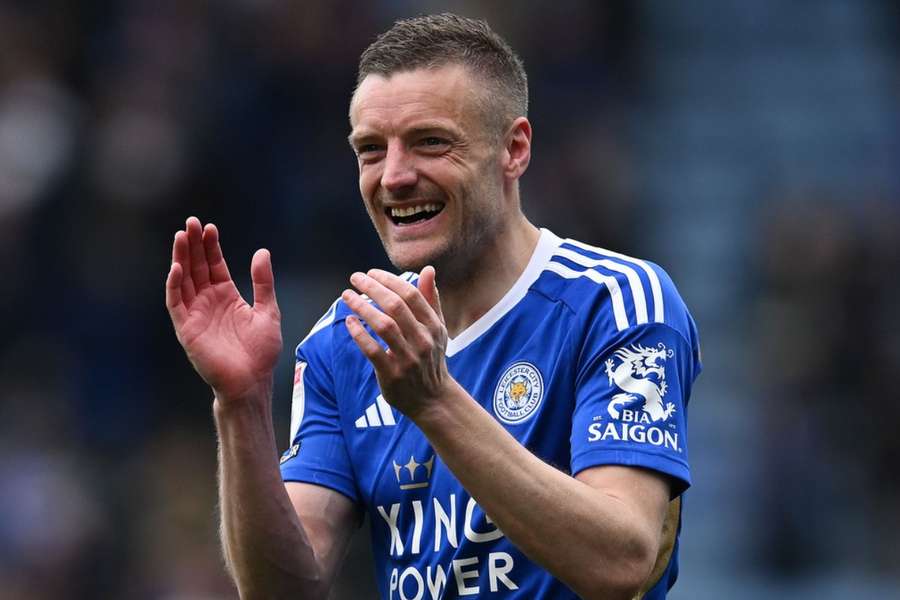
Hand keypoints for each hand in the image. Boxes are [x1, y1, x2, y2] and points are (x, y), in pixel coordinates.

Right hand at [165, 217, 282, 403]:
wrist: (252, 381)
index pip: (214, 265)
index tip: (209, 227)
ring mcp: (196, 314)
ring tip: (181, 236)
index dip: (211, 246)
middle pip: (196, 267)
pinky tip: (176, 267)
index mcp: (227, 296)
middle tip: (190, 222)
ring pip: (183, 280)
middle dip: (193, 245)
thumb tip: (262, 251)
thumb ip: (263, 282)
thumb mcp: (268, 311)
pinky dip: (174, 285)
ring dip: (181, 258)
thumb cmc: (261, 352)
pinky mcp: (187, 329)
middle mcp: (208, 302)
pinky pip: (176, 303)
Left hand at [341, 267, 452, 418]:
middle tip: (355, 278)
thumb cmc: (431, 357)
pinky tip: (349, 321)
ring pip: (383, 326)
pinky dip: (359, 334)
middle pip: (396, 306)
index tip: (371, 273)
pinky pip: (372, 350)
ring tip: (347, 296)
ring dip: (362, 307)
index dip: (389, 280)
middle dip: (372, 288)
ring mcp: (408, 358)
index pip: (411, 295)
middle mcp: (423, 340)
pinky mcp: (392, 374)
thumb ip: (431, 299)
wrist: (432, 399)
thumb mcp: (437, 329)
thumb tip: (428, 269)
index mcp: (433, 326)